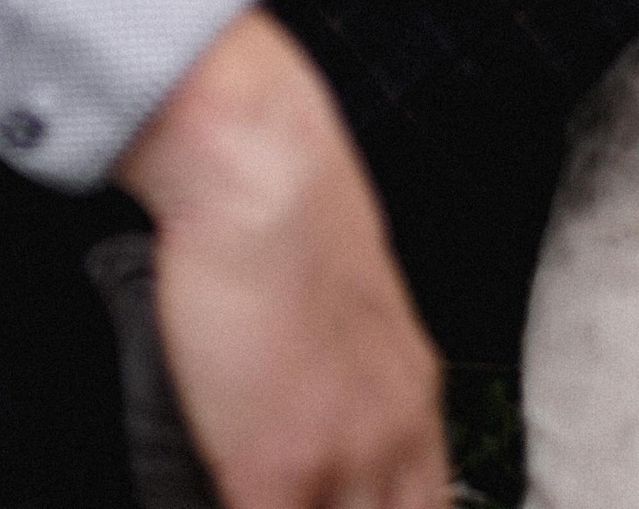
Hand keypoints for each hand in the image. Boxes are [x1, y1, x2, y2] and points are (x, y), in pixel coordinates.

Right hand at [115, 11, 445, 508]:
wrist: (261, 164)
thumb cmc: (291, 210)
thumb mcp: (349, 300)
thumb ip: (350, 370)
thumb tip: (319, 404)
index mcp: (415, 394)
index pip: (431, 508)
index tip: (345, 502)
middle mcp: (395, 434)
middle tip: (311, 497)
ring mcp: (341, 458)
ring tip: (252, 491)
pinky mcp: (275, 469)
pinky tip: (207, 505)